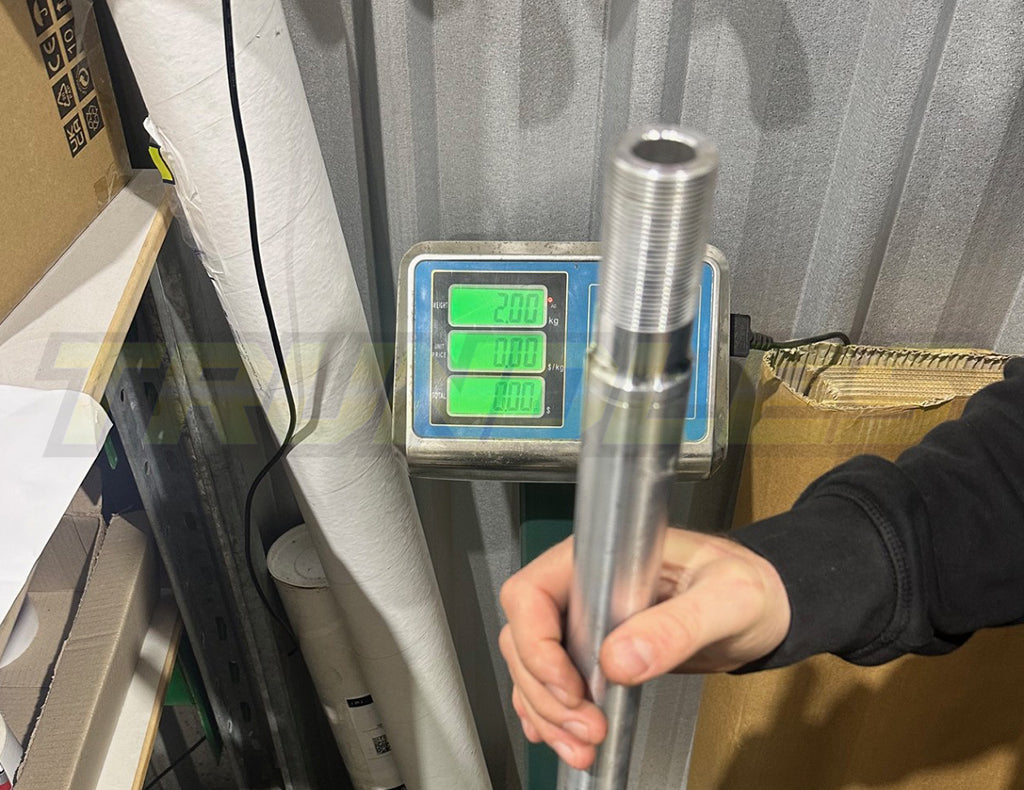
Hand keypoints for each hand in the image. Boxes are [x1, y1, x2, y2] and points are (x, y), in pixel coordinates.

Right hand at [498, 528, 790, 768]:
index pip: (531, 594)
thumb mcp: (726, 599)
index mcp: (600, 557)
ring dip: (546, 712)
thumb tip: (620, 658)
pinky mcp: (594, 650)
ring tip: (583, 745)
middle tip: (587, 728)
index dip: (536, 644)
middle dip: (545, 692)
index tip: (571, 688)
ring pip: (531, 667)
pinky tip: (564, 736)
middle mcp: (582, 586)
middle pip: (523, 638)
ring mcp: (584, 619)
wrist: (765, 608)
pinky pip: (551, 683)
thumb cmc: (749, 584)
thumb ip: (677, 625)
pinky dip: (552, 715)